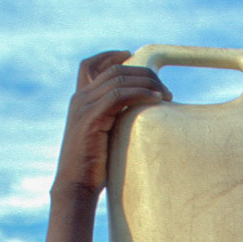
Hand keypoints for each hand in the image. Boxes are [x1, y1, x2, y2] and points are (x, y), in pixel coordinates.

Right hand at [53, 51, 170, 195]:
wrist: (75, 186)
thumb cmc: (93, 168)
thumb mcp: (103, 138)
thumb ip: (114, 123)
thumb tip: (139, 121)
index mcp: (80, 100)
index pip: (89, 65)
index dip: (111, 56)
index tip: (133, 57)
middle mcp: (79, 99)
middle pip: (114, 69)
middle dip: (143, 73)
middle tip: (165, 87)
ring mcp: (84, 107)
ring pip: (118, 79)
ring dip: (146, 82)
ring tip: (166, 94)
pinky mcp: (91, 119)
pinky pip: (118, 95)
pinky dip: (140, 93)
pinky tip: (156, 99)